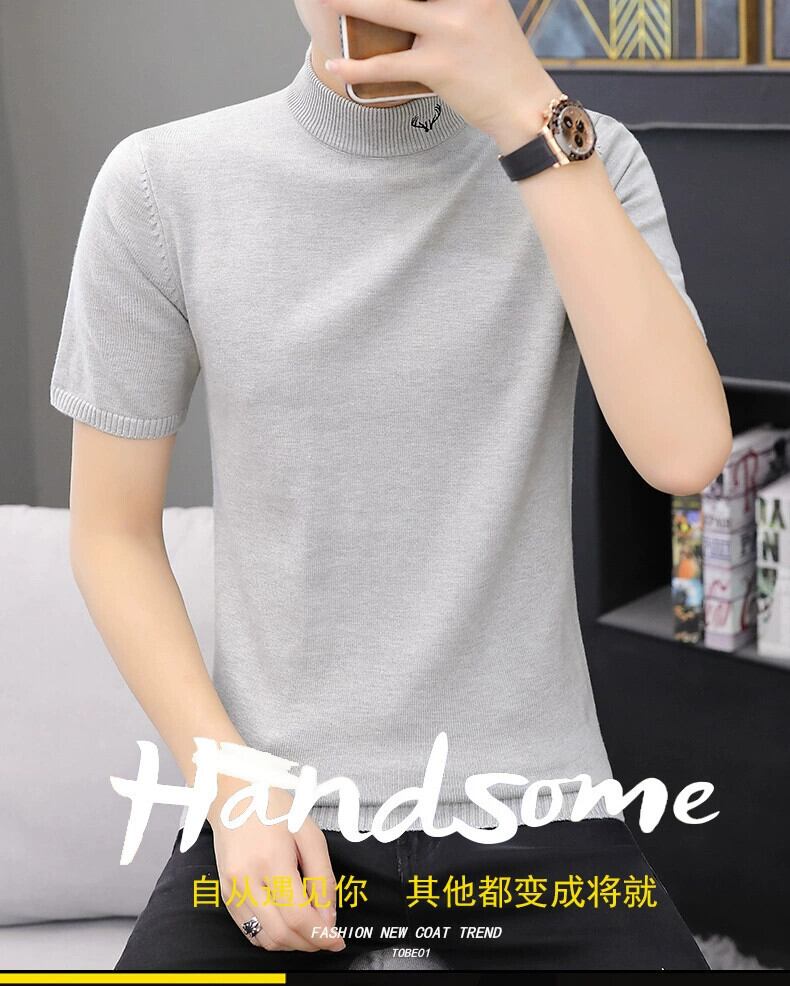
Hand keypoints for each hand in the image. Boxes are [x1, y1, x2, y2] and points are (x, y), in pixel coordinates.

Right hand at [209, 782, 345, 951]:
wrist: (235, 797)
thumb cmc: (274, 810)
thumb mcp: (309, 834)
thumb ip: (322, 877)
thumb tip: (328, 917)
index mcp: (271, 860)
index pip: (297, 916)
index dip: (321, 934)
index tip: (337, 940)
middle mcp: (246, 880)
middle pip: (281, 934)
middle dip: (309, 944)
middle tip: (327, 938)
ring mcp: (232, 890)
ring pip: (264, 939)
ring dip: (291, 944)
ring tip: (310, 931)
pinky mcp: (226, 895)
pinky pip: (250, 931)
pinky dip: (272, 937)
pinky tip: (288, 925)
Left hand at [320, 0, 562, 146]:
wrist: (524, 106)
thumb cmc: (502, 63)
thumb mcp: (487, 14)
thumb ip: (456, 2)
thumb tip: (420, 6)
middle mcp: (463, 1)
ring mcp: (450, 32)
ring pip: (390, 10)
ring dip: (351, 2)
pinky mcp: (440, 67)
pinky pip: (389, 67)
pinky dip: (357, 69)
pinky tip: (334, 66)